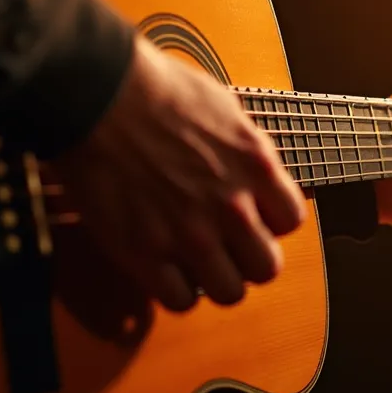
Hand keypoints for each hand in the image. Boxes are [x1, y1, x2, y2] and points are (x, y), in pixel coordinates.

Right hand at [53, 38, 304, 311]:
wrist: (100, 95)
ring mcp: (190, 235)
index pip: (291, 221)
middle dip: (248, 259)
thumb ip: (245, 151)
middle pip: (266, 267)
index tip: (252, 216)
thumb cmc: (157, 90)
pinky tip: (165, 270)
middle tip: (227, 247)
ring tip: (196, 263)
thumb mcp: (224, 110)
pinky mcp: (146, 253)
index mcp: (256, 167)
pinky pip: (180, 301)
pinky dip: (175, 292)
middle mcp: (232, 207)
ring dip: (215, 281)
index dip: (270, 221)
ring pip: (229, 293)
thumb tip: (253, 170)